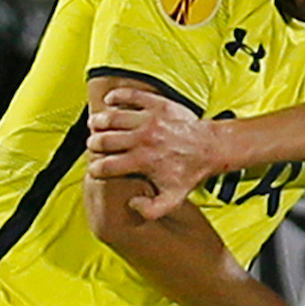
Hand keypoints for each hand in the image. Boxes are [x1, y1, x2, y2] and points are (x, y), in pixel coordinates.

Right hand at [86, 87, 233, 218]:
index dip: (95, 169)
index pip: (106, 166)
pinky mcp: (157, 104)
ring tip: (95, 126)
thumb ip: (151, 210)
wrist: (210, 147)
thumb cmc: (189, 173)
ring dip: (98, 122)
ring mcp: (150, 119)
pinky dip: (115, 97)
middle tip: (94, 146)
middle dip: (93, 145)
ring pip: (111, 117)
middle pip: (103, 140)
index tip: (95, 169)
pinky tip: (109, 102)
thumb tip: (131, 202)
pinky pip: (128, 95)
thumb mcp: (173, 199)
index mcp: (144, 161)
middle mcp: (144, 139)